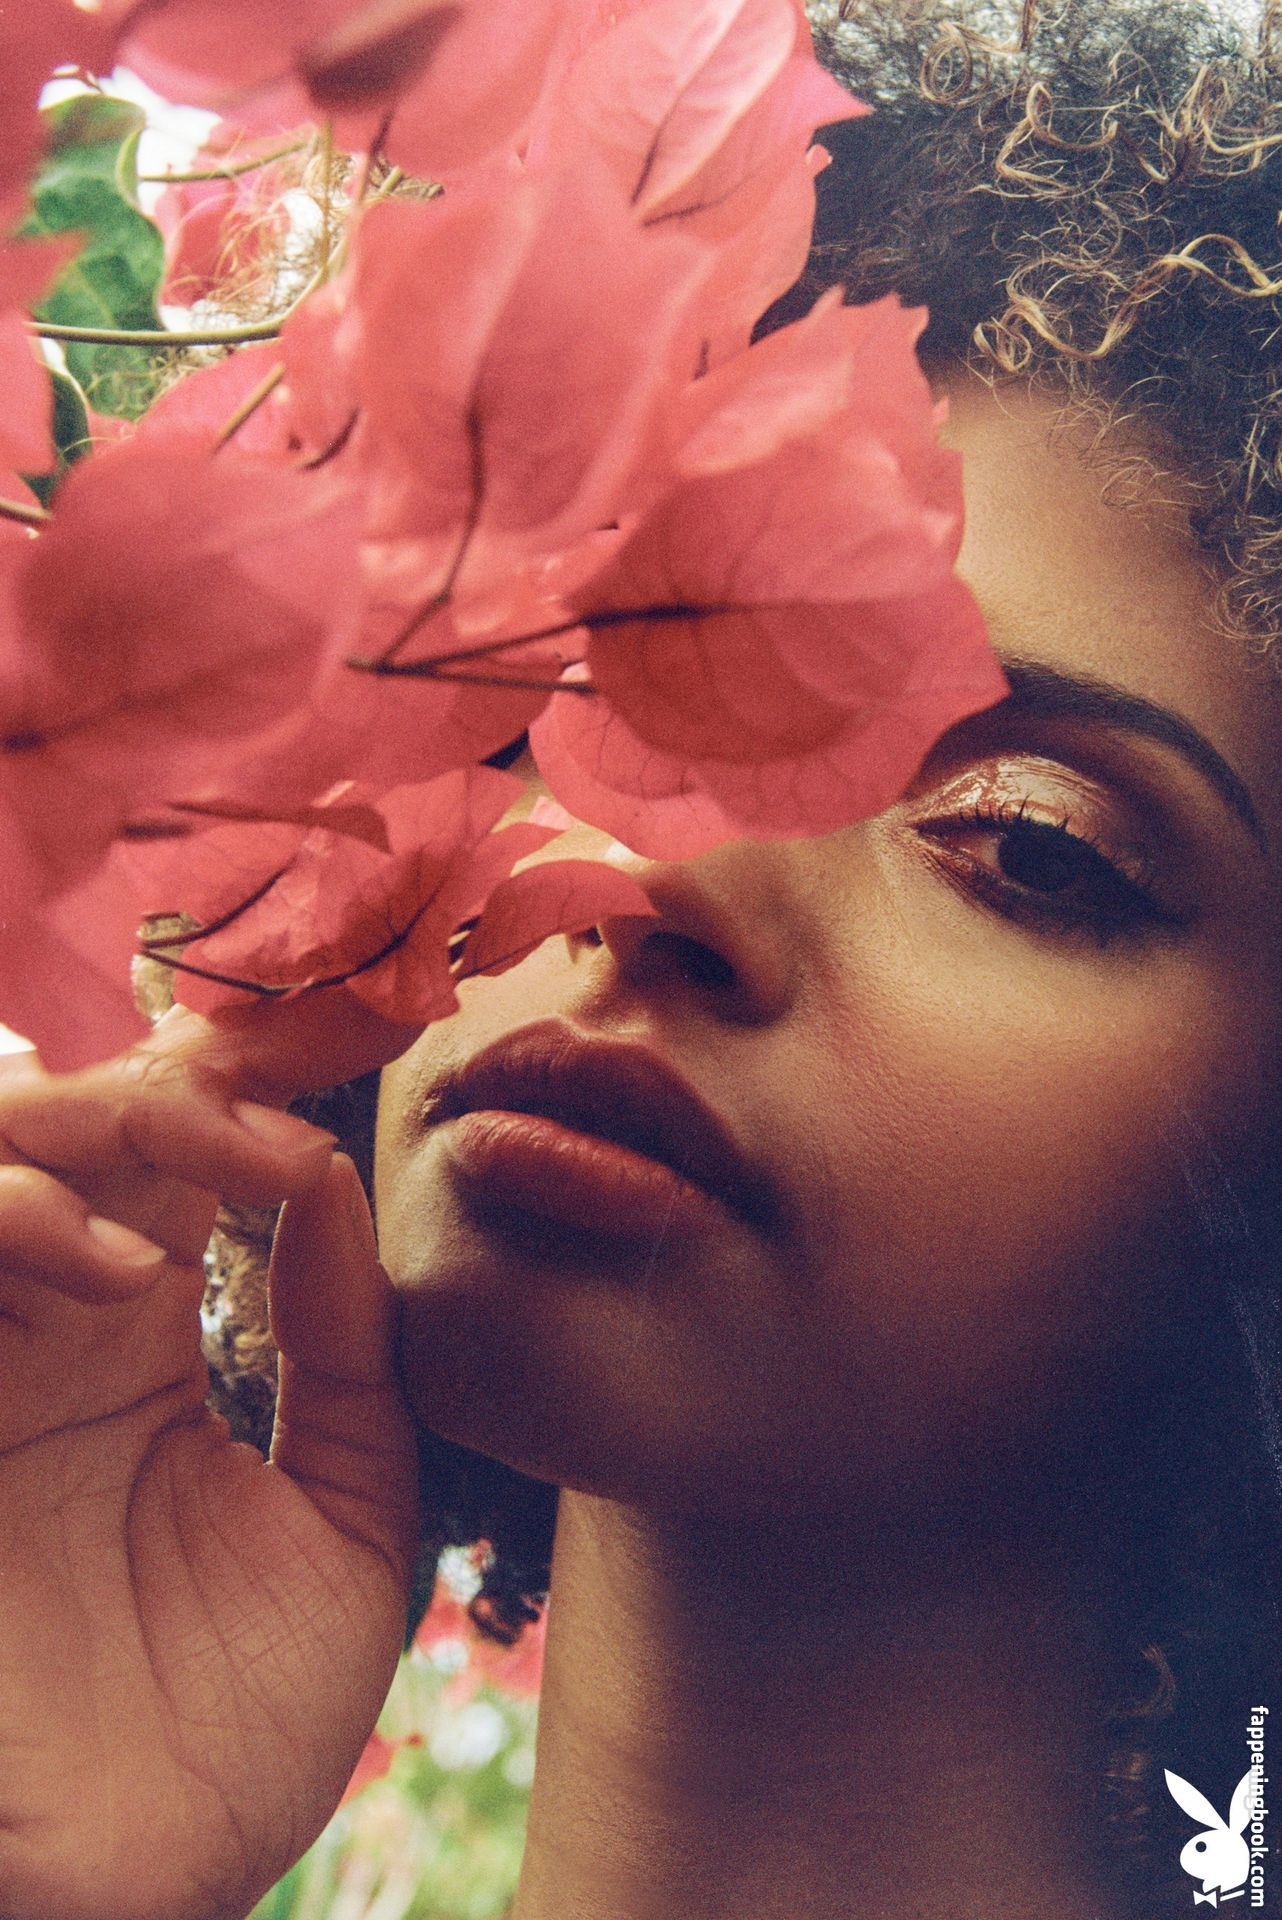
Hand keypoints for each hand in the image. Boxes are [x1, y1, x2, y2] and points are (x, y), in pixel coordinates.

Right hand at [0, 1009, 420, 1919]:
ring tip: (210, 1184)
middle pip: (94, 1118)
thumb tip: (336, 1183)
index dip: (266, 1074)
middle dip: (196, 1074)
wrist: (134, 1890)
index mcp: (142, 1338)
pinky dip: (16, 1219)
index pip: (193, 1156)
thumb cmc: (233, 1723)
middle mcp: (49, 1325)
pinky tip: (109, 1267)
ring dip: (98, 1133)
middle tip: (302, 1074)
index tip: (378, 1006)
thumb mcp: (346, 1519)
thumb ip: (346, 1354)